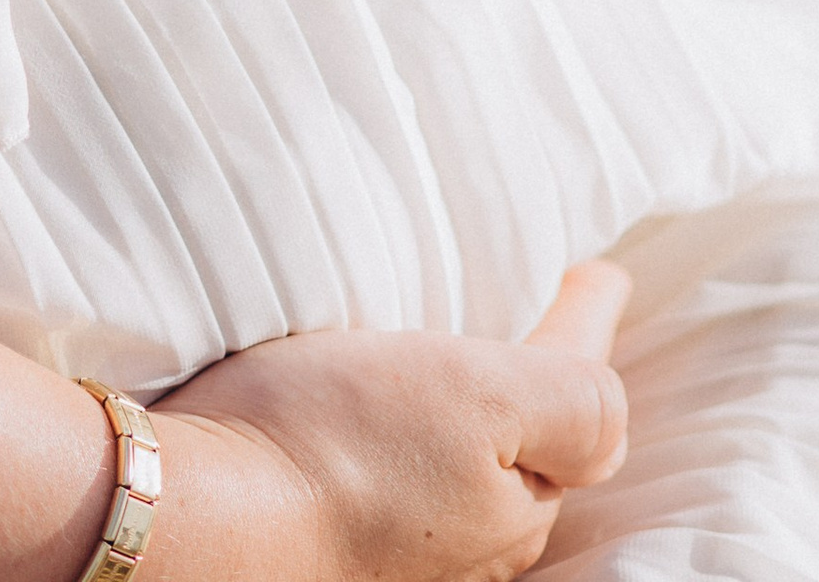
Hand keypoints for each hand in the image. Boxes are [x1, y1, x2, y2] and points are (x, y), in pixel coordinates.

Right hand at [161, 261, 631, 581]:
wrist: (201, 514)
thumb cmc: (338, 446)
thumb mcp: (486, 396)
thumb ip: (574, 400)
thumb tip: (617, 406)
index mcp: (519, 507)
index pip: (581, 398)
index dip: (588, 319)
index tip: (599, 268)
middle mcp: (471, 545)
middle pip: (530, 447)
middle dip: (541, 381)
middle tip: (536, 305)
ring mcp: (402, 551)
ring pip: (467, 469)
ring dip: (473, 414)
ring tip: (457, 352)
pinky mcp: (336, 538)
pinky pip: (402, 480)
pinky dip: (411, 438)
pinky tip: (382, 414)